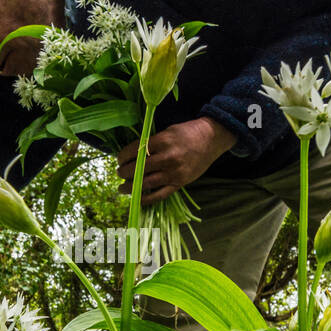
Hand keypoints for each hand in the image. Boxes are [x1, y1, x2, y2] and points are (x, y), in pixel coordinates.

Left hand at [116, 117, 236, 205]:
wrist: (212, 139)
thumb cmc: (188, 133)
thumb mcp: (168, 131)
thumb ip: (151, 143)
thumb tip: (132, 154)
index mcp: (163, 141)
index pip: (136, 151)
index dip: (123, 156)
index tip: (119, 159)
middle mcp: (168, 157)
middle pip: (138, 168)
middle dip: (124, 172)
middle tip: (119, 173)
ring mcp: (174, 172)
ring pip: (146, 183)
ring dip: (130, 187)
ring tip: (122, 188)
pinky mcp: (180, 183)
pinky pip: (160, 194)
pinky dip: (147, 199)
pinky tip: (137, 199)